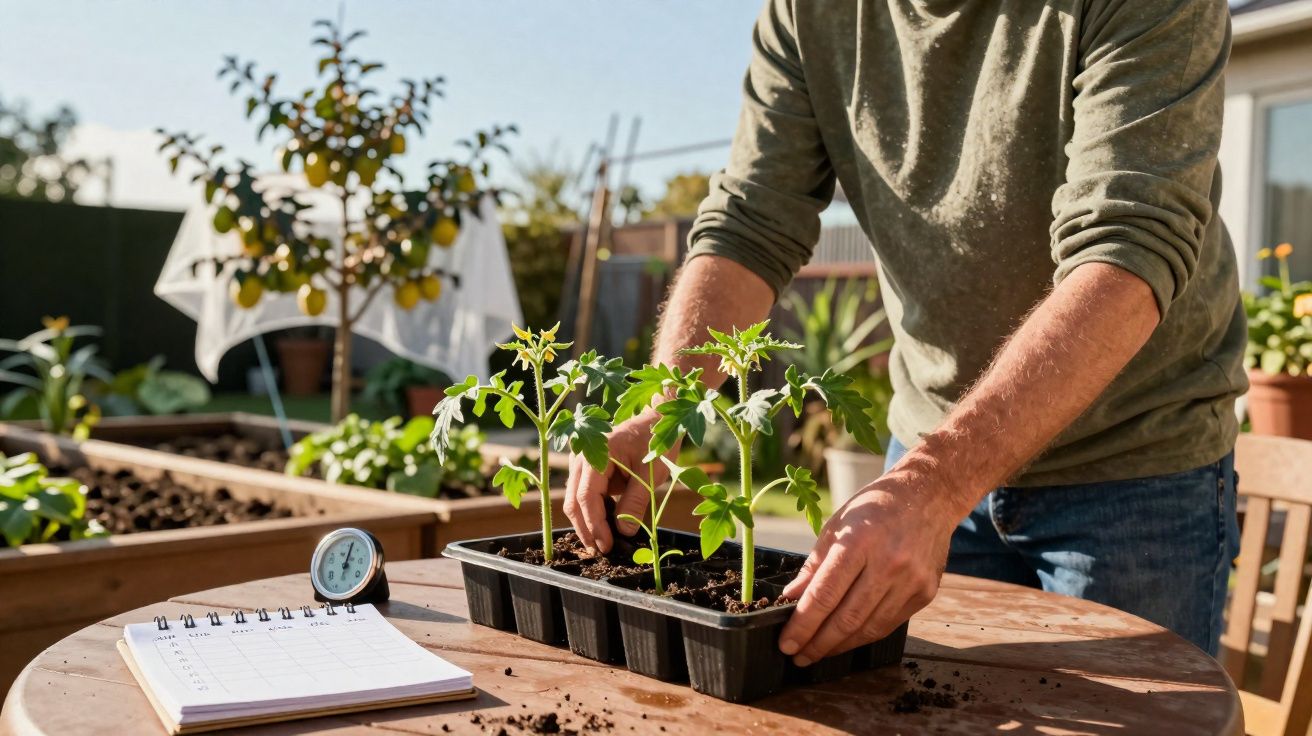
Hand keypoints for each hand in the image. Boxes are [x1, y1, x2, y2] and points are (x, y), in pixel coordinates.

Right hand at [564, 410, 667, 553]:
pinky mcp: (586, 469)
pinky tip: (606, 526)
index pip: (587, 497)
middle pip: (574, 501)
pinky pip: (583, 495)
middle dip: (586, 529)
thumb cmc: (654, 442)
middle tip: (601, 551)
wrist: (654, 420)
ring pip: (575, 500)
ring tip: (603, 542)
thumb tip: (623, 532)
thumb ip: (635, 502)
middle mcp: (582, 457)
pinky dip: (592, 512)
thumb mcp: (650, 474)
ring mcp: (581, 462)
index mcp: (597, 454)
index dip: (595, 525)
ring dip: (587, 523)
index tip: (606, 545)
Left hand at [778, 467, 964, 665]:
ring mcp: (911, 581)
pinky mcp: (925, 593)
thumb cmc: (875, 507)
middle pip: (846, 618)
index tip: (786, 643)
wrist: (929, 495)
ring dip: (839, 646)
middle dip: (817, 643)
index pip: (825, 594)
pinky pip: (889, 624)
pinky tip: (846, 640)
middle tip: (797, 656)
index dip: (802, 624)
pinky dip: (864, 636)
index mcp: (860, 541)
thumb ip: (814, 565)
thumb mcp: (837, 525)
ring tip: (818, 653)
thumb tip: (792, 599)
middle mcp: (888, 563)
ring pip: (868, 628)